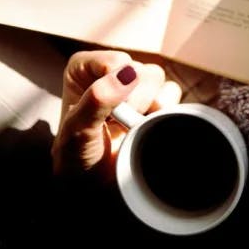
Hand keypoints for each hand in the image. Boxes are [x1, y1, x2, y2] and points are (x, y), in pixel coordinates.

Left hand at [51, 50, 180, 182]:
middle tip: (117, 124)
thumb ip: (97, 100)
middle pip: (140, 70)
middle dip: (133, 102)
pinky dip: (164, 112)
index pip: (114, 61)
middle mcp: (109, 72)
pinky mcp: (153, 100)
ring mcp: (134, 86)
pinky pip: (172, 92)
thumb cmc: (76, 159)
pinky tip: (146, 126)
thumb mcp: (77, 132)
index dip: (116, 88)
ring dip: (149, 107)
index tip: (106, 114)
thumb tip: (127, 73)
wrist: (94, 187)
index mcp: (84, 69)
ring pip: (157, 79)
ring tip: (131, 126)